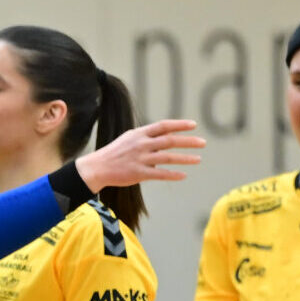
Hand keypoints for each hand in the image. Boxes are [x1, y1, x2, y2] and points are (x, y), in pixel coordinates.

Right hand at [74, 119, 205, 188]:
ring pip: (167, 157)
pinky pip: (159, 174)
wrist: (97, 167)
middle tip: (203, 143)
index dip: (179, 125)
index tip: (193, 125)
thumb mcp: (129, 139)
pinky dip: (172, 175)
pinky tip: (183, 175)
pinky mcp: (138, 173)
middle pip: (169, 140)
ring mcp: (140, 159)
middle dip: (188, 141)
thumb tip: (163, 141)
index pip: (163, 126)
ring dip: (185, 158)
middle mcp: (141, 144)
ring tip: (198, 159)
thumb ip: (146, 138)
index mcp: (139, 134)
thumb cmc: (114, 153)